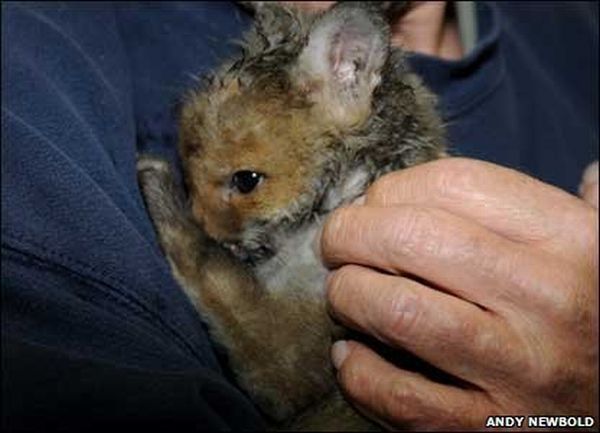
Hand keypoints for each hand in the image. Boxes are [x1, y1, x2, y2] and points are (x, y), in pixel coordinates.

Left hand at [320, 158, 597, 429]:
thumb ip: (589, 208)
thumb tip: (586, 174)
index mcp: (571, 240)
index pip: (452, 184)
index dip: (391, 189)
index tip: (373, 204)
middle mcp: (547, 299)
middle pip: (410, 238)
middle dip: (349, 233)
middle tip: (338, 243)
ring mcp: (519, 370)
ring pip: (395, 311)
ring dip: (347, 293)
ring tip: (344, 291)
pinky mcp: (489, 429)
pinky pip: (399, 396)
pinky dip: (357, 372)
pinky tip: (350, 355)